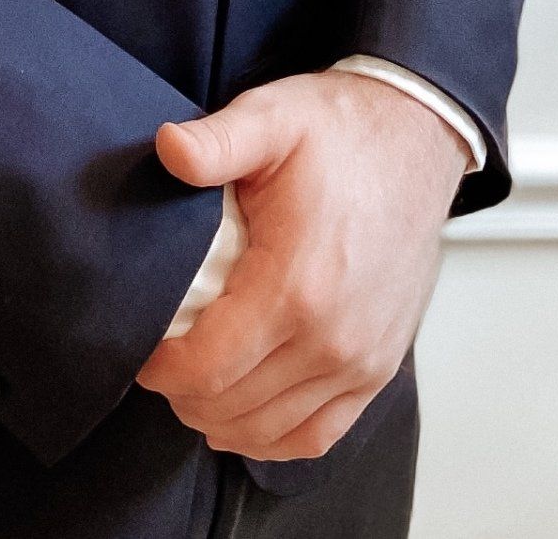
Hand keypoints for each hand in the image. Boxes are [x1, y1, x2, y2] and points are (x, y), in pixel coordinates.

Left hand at [134, 69, 466, 461]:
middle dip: (182, 391)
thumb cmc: (343, 133)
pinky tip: (244, 417)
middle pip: (231, 404)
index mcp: (296, 285)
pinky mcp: (379, 368)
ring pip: (269, 430)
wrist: (417, 140)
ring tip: (193, 384)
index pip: (206, 366)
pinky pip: (318, 436)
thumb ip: (216, 140)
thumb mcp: (272, 119)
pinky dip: (273, 438)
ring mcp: (360, 361)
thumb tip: (167, 149)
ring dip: (220, 416)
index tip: (140, 347)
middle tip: (161, 360)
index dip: (160, 369)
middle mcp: (332, 339)